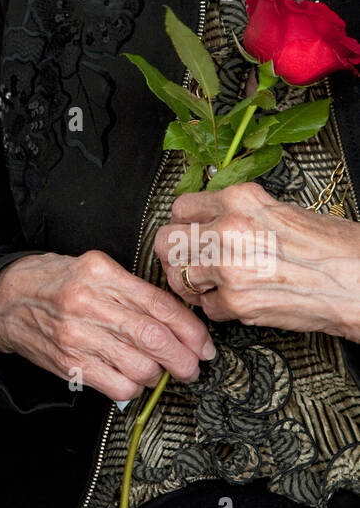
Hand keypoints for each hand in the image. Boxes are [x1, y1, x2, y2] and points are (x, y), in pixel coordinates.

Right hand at [0, 249, 215, 401]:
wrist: (5, 299)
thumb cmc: (55, 281)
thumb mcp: (93, 267)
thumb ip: (131, 288)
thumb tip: (178, 319)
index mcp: (101, 272)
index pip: (159, 304)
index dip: (190, 329)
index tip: (204, 344)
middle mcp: (89, 303)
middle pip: (154, 338)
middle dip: (184, 359)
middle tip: (194, 366)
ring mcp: (76, 335)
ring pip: (139, 366)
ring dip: (160, 375)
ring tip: (162, 372)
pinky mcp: (68, 363)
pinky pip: (116, 386)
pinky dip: (134, 388)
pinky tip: (134, 380)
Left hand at [155, 180, 359, 337]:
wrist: (359, 280)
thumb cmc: (329, 246)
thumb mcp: (277, 209)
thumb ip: (236, 212)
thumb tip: (207, 221)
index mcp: (239, 199)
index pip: (180, 207)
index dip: (184, 224)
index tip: (190, 233)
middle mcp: (228, 229)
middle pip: (166, 241)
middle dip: (175, 253)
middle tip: (189, 261)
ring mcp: (228, 268)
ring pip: (178, 276)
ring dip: (192, 283)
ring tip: (212, 283)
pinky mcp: (236, 303)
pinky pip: (205, 307)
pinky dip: (217, 308)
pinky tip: (237, 300)